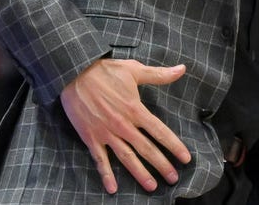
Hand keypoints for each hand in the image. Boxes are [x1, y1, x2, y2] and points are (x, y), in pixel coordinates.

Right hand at [60, 59, 191, 193]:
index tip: (185, 158)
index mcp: (135, 109)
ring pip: (127, 158)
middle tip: (173, 179)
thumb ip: (159, 74)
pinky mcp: (91, 137)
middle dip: (162, 165)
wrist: (73, 73)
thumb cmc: (104, 70)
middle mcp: (123, 125)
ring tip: (151, 186)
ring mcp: (106, 133)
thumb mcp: (134, 70)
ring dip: (140, 173)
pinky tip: (112, 189)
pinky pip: (100, 160)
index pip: (160, 131)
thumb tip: (182, 69)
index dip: (174, 146)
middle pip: (146, 149)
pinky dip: (106, 175)